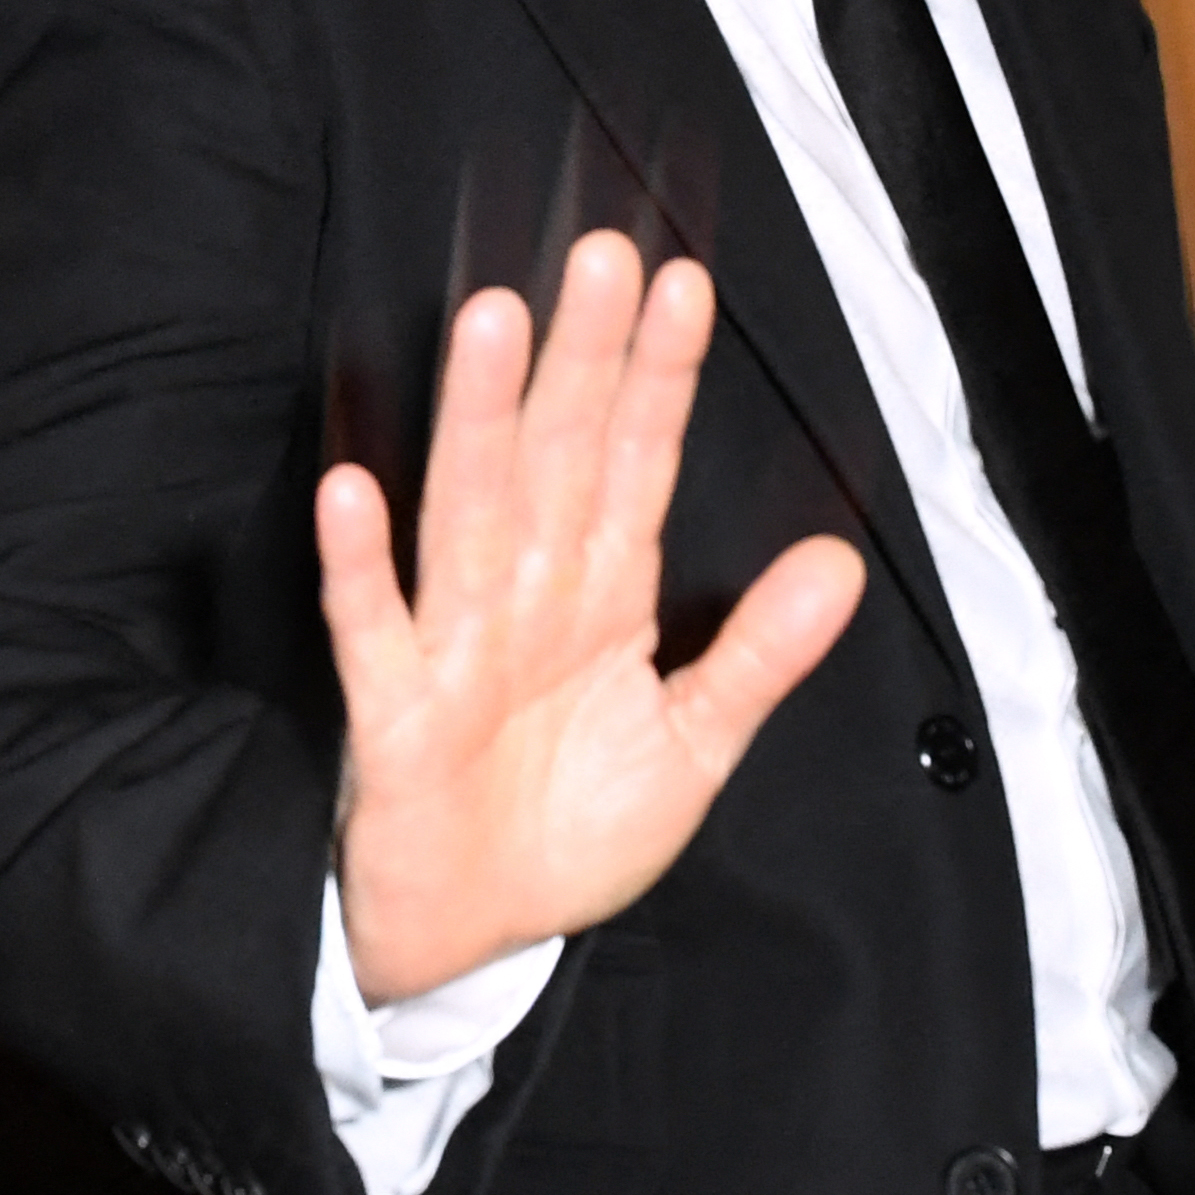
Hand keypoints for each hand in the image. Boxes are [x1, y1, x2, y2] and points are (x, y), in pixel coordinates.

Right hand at [319, 229, 865, 1002]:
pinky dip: (359, 565)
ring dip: (481, 420)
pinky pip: (372, 628)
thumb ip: (760, 654)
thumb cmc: (568, 829)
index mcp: (601, 594)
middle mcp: (528, 597)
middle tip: (603, 256)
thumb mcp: (693, 745)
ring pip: (472, 511)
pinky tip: (352, 492)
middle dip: (583, 358)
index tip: (685, 287)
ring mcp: (456, 644)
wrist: (474, 939)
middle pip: (559, 457)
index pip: (637, 464)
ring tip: (495, 323)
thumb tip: (841, 561)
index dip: (660, 379)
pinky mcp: (394, 711)